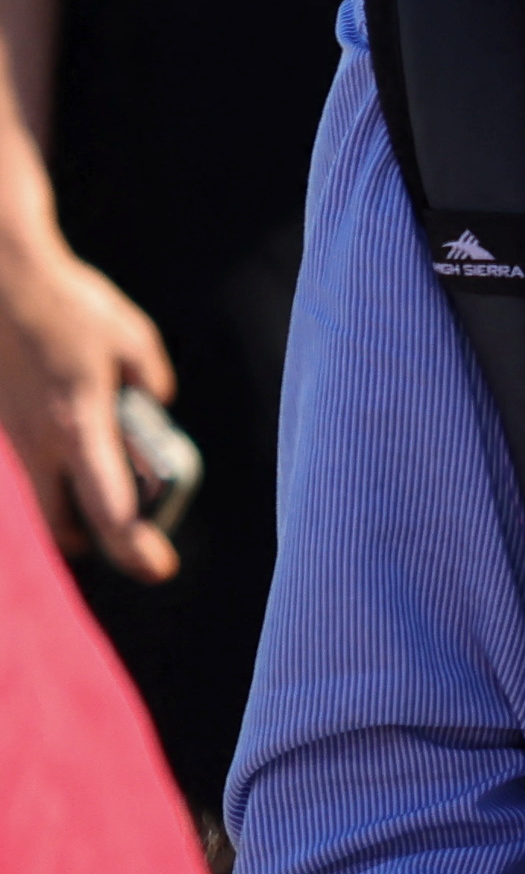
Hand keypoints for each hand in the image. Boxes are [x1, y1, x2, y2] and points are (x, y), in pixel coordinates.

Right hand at [0, 219, 179, 580]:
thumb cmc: (66, 304)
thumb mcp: (130, 338)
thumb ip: (148, 380)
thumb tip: (154, 404)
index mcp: (79, 423)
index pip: (109, 505)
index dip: (134, 545)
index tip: (159, 569)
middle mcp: (38, 439)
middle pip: (61, 521)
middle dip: (94, 539)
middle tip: (131, 540)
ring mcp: (11, 433)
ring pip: (39, 493)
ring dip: (69, 505)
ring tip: (104, 493)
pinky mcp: (0, 420)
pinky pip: (28, 457)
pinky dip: (54, 461)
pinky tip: (74, 433)